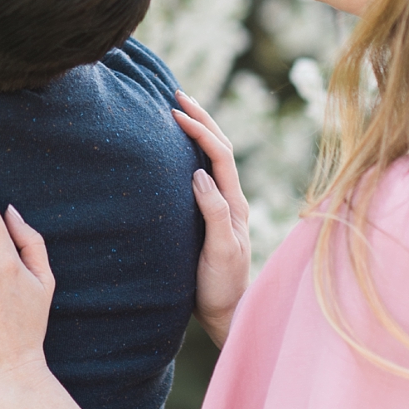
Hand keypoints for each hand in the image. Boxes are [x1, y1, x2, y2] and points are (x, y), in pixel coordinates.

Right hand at [174, 89, 251, 345]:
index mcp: (234, 204)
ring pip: (216, 159)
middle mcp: (232, 201)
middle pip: (222, 149)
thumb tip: (198, 172)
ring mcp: (224, 208)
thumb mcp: (219, 250)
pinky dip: (196, 153)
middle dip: (203, 119)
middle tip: (178, 95)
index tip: (175, 111)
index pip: (219, 155)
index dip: (199, 130)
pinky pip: (208, 174)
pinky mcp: (214, 217)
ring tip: (182, 112)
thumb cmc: (222, 285)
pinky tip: (182, 151)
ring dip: (202, 131)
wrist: (229, 313)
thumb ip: (213, 212)